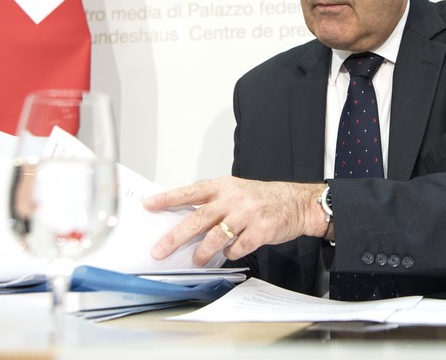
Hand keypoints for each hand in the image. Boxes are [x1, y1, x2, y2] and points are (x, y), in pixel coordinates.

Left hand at [143, 176, 327, 265]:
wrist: (296, 203)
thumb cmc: (261, 198)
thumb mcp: (235, 191)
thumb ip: (212, 202)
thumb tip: (183, 220)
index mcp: (223, 186)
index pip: (190, 192)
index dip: (168, 199)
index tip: (149, 205)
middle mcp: (233, 199)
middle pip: (197, 218)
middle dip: (175, 237)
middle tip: (159, 250)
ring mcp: (247, 215)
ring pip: (216, 237)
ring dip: (203, 252)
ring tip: (196, 259)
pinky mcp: (261, 230)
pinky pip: (238, 248)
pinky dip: (231, 253)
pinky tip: (231, 252)